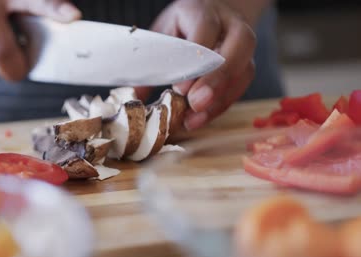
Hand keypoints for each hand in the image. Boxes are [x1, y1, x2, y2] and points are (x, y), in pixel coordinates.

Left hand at [151, 0, 256, 129]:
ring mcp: (243, 45)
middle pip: (238, 46)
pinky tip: (201, 118)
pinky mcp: (247, 65)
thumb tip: (135, 97)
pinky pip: (240, 87)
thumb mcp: (163, 34)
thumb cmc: (183, 27)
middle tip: (196, 103)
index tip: (180, 87)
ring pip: (244, 70)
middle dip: (216, 79)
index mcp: (203, 11)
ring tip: (194, 119)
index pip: (205, 31)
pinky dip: (221, 105)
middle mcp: (230, 24)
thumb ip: (153, 61)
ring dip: (219, 99)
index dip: (195, 60)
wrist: (213, 16)